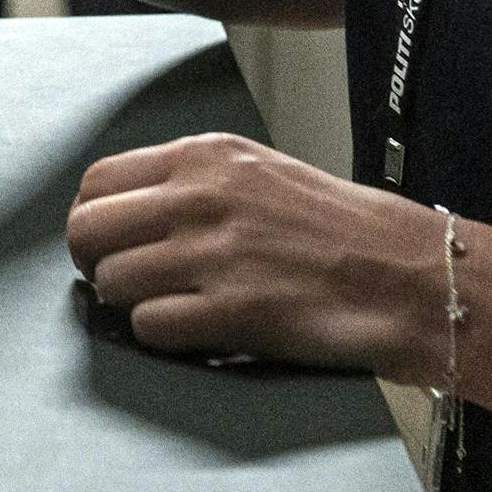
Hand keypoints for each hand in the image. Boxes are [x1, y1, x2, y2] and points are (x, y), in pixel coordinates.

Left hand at [65, 134, 450, 381]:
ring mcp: (214, 252)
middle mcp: (201, 195)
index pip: (99, 181)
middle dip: (95, 262)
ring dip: (130, 303)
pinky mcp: (232, 310)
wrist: (404, 273)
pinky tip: (194, 329)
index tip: (108, 242)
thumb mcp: (258, 172)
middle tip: (120, 281)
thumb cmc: (338, 228)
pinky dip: (162, 335)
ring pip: (112, 281)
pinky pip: (149, 326)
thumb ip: (191, 181)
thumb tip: (127, 210)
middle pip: (87, 230)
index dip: (94, 220)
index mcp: (205, 155)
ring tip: (168, 306)